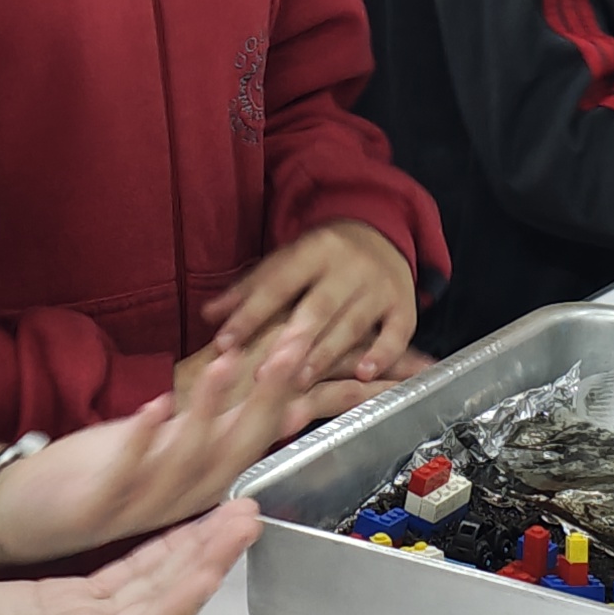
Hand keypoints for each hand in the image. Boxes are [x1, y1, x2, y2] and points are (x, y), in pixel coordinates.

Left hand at [0, 318, 393, 555]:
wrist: (25, 514)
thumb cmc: (99, 475)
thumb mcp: (170, 449)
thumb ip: (220, 429)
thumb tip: (282, 403)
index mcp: (199, 486)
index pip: (253, 438)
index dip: (281, 393)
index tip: (303, 344)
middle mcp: (179, 503)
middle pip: (234, 452)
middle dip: (264, 400)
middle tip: (290, 348)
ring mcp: (139, 508)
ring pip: (187, 463)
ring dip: (210, 411)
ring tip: (228, 363)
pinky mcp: (95, 509)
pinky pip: (126, 475)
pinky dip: (143, 439)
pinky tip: (157, 403)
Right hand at [0, 501, 258, 614]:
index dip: (175, 598)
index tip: (212, 562)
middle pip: (156, 609)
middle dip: (203, 566)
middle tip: (245, 517)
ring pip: (147, 593)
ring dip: (189, 556)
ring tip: (231, 514)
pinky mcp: (58, 610)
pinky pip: (122, 582)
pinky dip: (155, 554)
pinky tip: (179, 526)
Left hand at [199, 221, 420, 375]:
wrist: (381, 234)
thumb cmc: (323, 257)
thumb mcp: (287, 260)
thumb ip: (249, 289)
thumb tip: (209, 315)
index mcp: (315, 249)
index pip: (278, 282)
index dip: (250, 313)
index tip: (224, 342)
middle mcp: (349, 265)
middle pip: (318, 305)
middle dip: (290, 340)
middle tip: (265, 372)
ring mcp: (380, 286)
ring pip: (352, 323)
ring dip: (326, 353)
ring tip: (300, 380)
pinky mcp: (404, 305)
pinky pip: (396, 332)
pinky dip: (381, 354)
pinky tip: (363, 374)